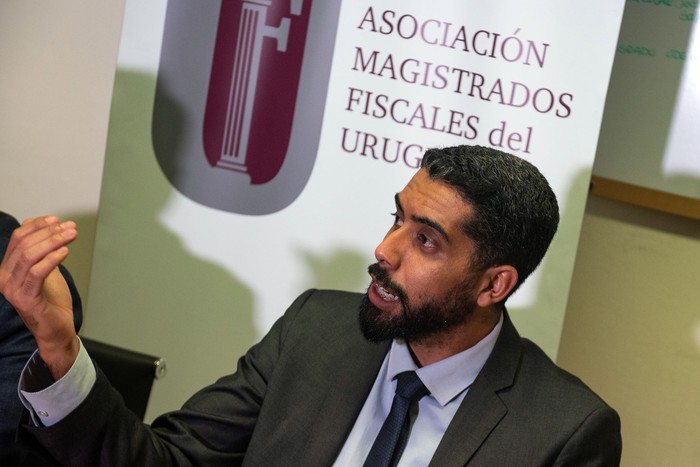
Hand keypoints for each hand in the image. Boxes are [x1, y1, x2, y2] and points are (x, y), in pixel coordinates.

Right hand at [0, 216, 78, 379]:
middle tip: (70, 227)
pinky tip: (65, 252)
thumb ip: (41, 249)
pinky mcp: (25, 298)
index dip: (38, 225)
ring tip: (71, 236)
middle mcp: (5, 278)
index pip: (18, 238)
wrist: (55, 329)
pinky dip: (52, 259)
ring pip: (30, 256)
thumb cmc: (51, 300)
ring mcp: (13, 289)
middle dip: (49, 232)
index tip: (58, 220)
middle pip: (24, 244)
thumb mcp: (46, 269)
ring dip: (53, 242)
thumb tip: (38, 223)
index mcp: (7, 268)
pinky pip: (37, 273)